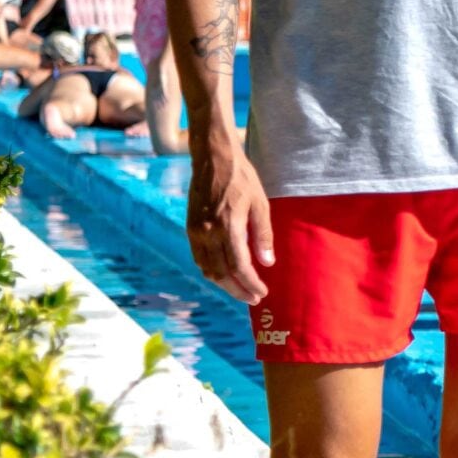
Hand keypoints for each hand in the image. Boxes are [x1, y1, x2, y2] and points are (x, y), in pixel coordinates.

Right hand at [187, 139, 275, 305]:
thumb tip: (267, 263)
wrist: (213, 159)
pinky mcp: (190, 228)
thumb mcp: (260, 204)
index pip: (239, 266)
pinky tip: (225, 274)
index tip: (262, 293)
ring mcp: (195, 231)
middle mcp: (207, 232)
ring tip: (241, 290)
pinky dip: (211, 270)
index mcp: (228, 226)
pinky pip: (199, 258)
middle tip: (253, 298)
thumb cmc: (242, 178)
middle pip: (221, 273)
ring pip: (207, 269)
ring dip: (224, 284)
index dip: (250, 283)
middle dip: (238, 290)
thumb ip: (263, 235)